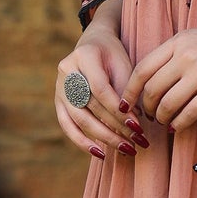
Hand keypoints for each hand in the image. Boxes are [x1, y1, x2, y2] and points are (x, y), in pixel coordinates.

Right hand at [55, 1, 149, 157]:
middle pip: (90, 106)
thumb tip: (134, 124)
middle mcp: (66, 72)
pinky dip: (82, 142)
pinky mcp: (58, 102)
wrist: (94, 44)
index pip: (101, 89)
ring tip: (125, 149)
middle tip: (138, 141)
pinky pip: (67, 125)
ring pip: (79, 119)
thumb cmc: (113, 56)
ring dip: (103, 137)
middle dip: (116, 126)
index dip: (118, 109)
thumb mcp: (123, 65)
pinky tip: (100, 153)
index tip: (137, 125)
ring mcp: (59, 87)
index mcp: (83, 56)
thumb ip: (126, 91)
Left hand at [123, 2, 196, 130]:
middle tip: (149, 117)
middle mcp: (186, 56)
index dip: (130, 90)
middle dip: (146, 109)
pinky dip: (179, 124)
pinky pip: (189, 113)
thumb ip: (175, 55)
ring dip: (162, 118)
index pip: (142, 69)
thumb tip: (154, 80)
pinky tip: (178, 127)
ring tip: (165, 122)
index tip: (126, 103)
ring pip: (168, 104)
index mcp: (178, 42)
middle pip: (152, 89)